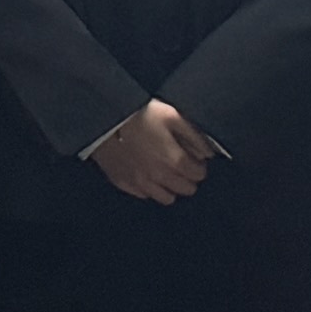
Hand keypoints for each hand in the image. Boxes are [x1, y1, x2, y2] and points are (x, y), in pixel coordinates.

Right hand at [88, 98, 218, 205]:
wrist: (103, 118)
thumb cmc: (138, 113)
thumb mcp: (172, 116)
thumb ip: (195, 136)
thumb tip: (208, 153)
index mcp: (175, 160)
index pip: (199, 175)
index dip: (199, 165)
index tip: (193, 157)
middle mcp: (160, 177)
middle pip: (186, 190)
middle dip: (187, 177)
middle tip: (180, 163)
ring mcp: (140, 182)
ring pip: (166, 198)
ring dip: (170, 187)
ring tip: (164, 171)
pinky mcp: (123, 183)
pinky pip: (144, 194)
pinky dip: (149, 188)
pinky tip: (146, 173)